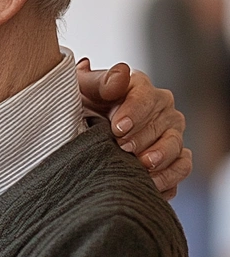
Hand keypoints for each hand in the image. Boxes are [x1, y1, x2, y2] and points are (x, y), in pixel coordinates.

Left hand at [76, 59, 190, 199]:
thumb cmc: (79, 109)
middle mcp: (160, 109)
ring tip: (141, 165)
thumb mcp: (80, 91)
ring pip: (176, 144)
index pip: (146, 96)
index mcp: (139, 88)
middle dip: (143, 137)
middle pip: (164, 122)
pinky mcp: (173, 158)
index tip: (117, 127)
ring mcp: (169, 133)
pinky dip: (169, 176)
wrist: (76, 135)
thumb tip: (121, 74)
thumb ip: (99, 81)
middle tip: (123, 149)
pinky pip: (181, 167)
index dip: (134, 112)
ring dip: (161, 156)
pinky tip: (150, 182)